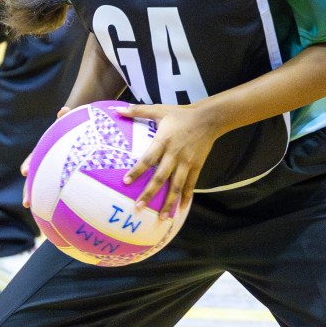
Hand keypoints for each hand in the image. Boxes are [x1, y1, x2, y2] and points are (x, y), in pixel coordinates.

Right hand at [20, 103, 87, 208]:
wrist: (77, 132)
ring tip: (41, 215)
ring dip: (42, 200)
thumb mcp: (71, 121)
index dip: (29, 164)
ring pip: (46, 186)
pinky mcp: (63, 177)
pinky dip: (61, 201)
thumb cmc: (73, 126)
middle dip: (29, 190)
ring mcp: (53, 170)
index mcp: (45, 149)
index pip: (34, 157)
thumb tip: (63, 110)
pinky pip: (62, 190)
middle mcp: (46, 161)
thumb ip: (67, 117)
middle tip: (26, 203)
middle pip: (35, 178)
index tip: (24, 172)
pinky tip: (65, 214)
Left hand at [116, 101, 217, 218]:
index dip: (137, 171)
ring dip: (169, 202)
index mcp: (163, 141)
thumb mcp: (159, 109)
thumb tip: (117, 108)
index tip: (125, 182)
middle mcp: (174, 155)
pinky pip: (191, 185)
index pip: (148, 159)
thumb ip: (137, 110)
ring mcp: (187, 163)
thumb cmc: (180, 114)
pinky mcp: (197, 166)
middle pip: (161, 177)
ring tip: (162, 218)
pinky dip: (186, 198)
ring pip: (177, 186)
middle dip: (150, 193)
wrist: (208, 118)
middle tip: (138, 207)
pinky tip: (181, 210)